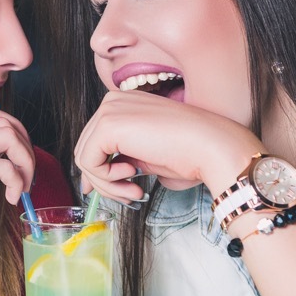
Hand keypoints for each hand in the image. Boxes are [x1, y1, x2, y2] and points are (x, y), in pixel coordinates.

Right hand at [0, 104, 34, 263]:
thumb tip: (5, 158)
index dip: (15, 134)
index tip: (19, 161)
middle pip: (6, 121)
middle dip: (26, 147)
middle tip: (27, 176)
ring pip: (10, 137)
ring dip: (26, 162)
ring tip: (23, 187)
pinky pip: (5, 166)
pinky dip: (17, 182)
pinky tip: (10, 199)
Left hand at [74, 91, 264, 202]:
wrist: (210, 146)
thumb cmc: (189, 153)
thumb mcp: (145, 157)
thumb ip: (118, 162)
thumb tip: (91, 183)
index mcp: (124, 104)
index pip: (95, 140)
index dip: (100, 171)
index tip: (118, 189)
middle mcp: (113, 101)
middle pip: (87, 149)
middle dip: (105, 180)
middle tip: (131, 194)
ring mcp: (109, 110)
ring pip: (85, 158)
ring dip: (108, 184)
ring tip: (134, 190)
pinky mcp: (107, 125)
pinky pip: (88, 162)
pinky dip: (106, 179)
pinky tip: (132, 177)